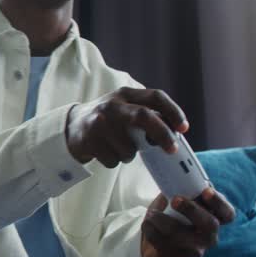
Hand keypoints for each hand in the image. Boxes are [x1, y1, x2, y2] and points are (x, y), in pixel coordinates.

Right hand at [65, 87, 188, 166]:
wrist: (72, 127)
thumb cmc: (107, 120)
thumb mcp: (124, 110)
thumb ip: (146, 116)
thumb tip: (174, 132)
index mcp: (125, 94)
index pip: (155, 96)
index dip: (173, 112)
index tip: (183, 128)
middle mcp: (112, 105)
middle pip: (145, 117)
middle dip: (162, 134)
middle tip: (172, 149)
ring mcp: (99, 123)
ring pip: (130, 148)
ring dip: (130, 155)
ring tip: (118, 147)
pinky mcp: (89, 140)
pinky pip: (114, 160)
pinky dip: (114, 161)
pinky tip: (105, 151)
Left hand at [140, 187, 235, 256]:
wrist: (158, 244)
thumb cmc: (173, 216)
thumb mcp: (180, 201)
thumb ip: (183, 191)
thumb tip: (175, 177)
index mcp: (214, 218)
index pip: (227, 213)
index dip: (219, 203)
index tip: (206, 191)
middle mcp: (209, 235)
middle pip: (210, 224)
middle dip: (192, 210)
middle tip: (175, 200)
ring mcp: (195, 249)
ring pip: (182, 236)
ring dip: (162, 221)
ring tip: (151, 213)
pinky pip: (163, 243)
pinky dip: (151, 230)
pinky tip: (147, 223)